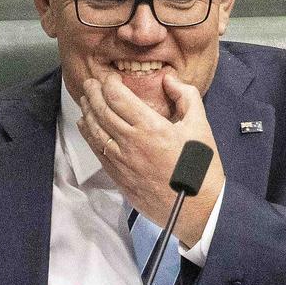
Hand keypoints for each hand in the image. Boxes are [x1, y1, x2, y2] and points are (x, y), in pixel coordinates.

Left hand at [76, 72, 224, 246]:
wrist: (194, 207)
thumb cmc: (199, 167)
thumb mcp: (200, 125)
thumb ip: (185, 96)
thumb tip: (169, 80)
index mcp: (151, 127)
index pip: (118, 98)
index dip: (109, 83)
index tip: (109, 77)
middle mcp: (131, 142)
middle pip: (102, 111)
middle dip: (93, 93)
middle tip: (90, 83)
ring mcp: (121, 161)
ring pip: (95, 131)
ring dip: (88, 112)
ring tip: (85, 100)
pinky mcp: (118, 176)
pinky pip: (97, 150)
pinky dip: (88, 134)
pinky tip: (86, 126)